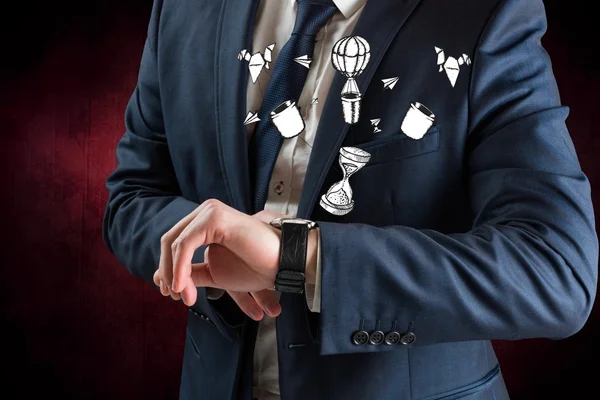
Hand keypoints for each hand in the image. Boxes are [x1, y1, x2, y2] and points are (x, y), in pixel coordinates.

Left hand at [153, 199, 284, 318]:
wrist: (282, 263)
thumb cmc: (255, 266)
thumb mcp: (214, 272)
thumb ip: (190, 272)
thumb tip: (161, 278)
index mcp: (205, 221)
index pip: (173, 242)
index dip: (168, 269)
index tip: (173, 294)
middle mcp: (206, 211)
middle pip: (169, 241)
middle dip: (168, 272)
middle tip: (176, 298)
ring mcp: (210, 212)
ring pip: (174, 243)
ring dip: (174, 274)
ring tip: (184, 297)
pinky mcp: (215, 218)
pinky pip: (185, 244)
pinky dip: (179, 268)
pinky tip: (184, 286)